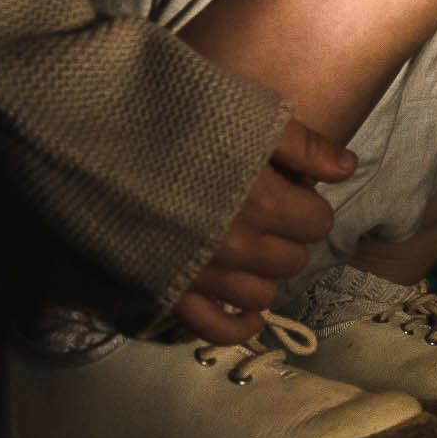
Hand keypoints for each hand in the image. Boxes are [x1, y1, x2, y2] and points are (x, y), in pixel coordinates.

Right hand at [174, 116, 355, 343]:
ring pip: (259, 294)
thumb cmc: (171, 109)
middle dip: (288, 235)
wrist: (88, 128)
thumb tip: (348, 168)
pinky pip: (213, 328)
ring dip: (264, 273)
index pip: (317, 221)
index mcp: (263, 201)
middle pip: (291, 259)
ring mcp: (200, 274)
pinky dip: (237, 326)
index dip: (307, 200)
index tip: (287, 185)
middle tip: (267, 210)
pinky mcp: (164, 289)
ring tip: (251, 248)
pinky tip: (251, 317)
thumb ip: (302, 145)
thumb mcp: (245, 111)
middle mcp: (237, 246)